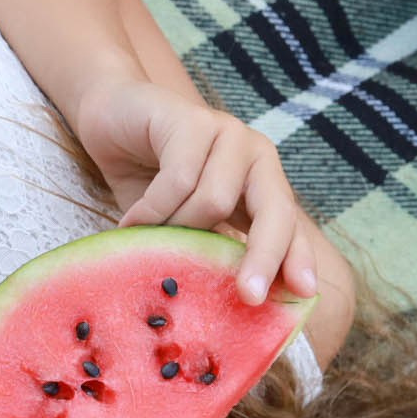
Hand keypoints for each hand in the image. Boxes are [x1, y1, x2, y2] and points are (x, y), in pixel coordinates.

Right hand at [72, 80, 316, 303]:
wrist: (113, 117)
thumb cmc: (151, 180)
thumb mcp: (187, 223)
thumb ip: (212, 248)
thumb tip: (230, 300)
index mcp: (262, 183)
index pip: (290, 225)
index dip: (297, 258)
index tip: (304, 294)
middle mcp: (255, 154)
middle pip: (274, 212)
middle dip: (263, 256)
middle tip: (247, 295)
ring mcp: (227, 133)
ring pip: (215, 201)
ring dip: (177, 229)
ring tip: (148, 238)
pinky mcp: (192, 120)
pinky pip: (178, 181)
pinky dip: (151, 211)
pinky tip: (130, 223)